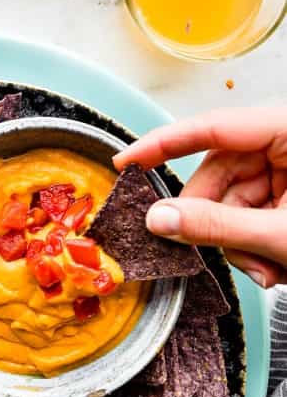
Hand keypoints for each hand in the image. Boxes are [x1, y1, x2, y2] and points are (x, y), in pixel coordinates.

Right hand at [114, 106, 286, 287]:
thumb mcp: (279, 235)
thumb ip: (216, 225)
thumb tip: (160, 219)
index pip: (213, 128)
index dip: (164, 144)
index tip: (126, 161)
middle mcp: (283, 144)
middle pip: (217, 174)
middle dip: (214, 221)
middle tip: (216, 252)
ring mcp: (285, 170)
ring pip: (228, 200)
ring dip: (235, 242)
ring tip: (264, 268)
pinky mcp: (285, 194)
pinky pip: (245, 214)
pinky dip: (250, 245)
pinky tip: (271, 264)